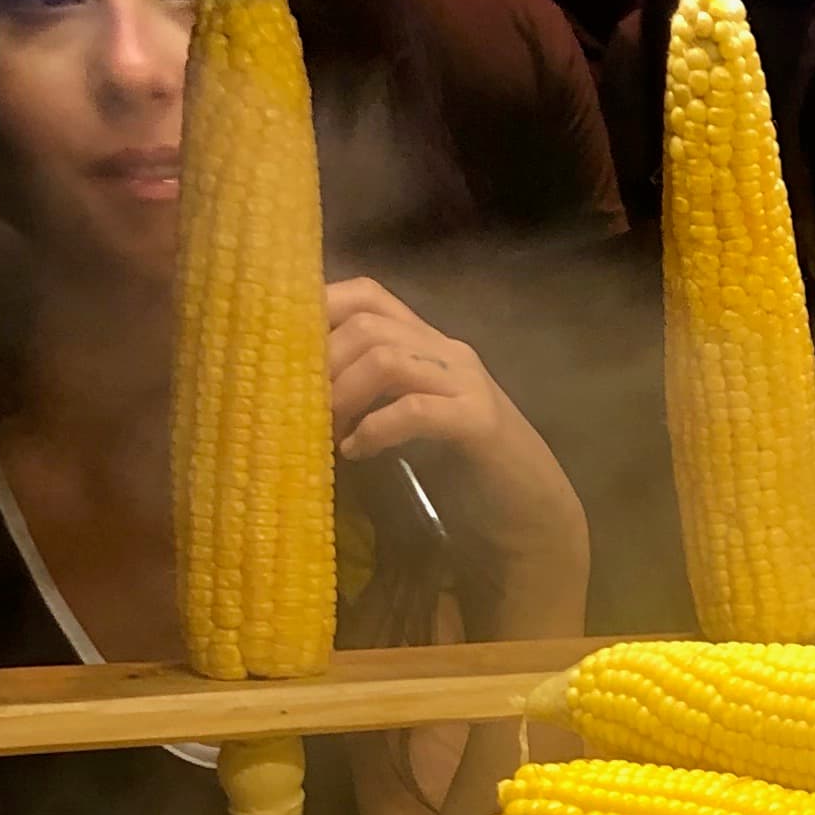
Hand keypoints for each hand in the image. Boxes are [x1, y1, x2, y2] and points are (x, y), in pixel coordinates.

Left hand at [326, 276, 588, 627]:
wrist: (532, 520)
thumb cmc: (464, 479)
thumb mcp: (406, 428)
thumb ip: (371, 402)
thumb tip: (299, 399)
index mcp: (429, 346)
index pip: (369, 295)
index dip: (319, 308)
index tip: (281, 350)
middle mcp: (449, 352)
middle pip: (368, 324)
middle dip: (323, 364)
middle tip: (302, 409)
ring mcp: (468, 384)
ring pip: (387, 358)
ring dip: (344, 395)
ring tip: (328, 433)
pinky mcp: (479, 424)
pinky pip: (415, 409)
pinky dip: (375, 429)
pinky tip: (358, 453)